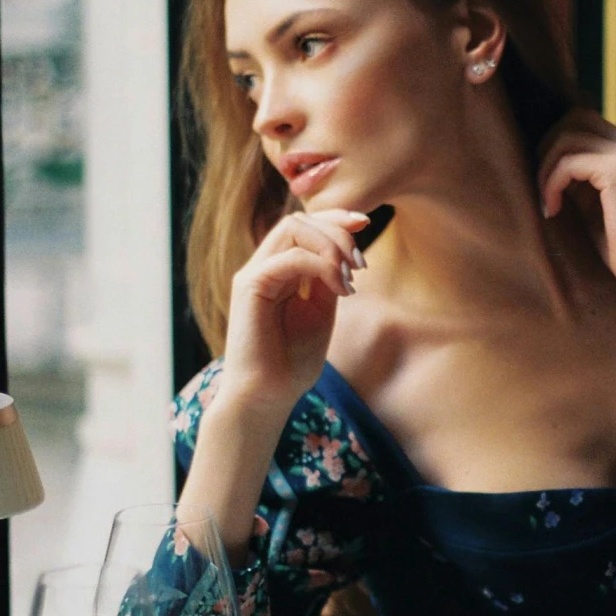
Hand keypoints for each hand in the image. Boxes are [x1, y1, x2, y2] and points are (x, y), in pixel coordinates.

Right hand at [219, 207, 369, 415]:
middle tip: (361, 262)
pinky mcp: (250, 286)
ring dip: (332, 245)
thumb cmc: (292, 361)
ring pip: (293, 229)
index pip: (303, 225)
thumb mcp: (321, 311)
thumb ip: (329, 280)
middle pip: (299, 220)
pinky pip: (290, 258)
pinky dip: (322, 266)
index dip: (335, 218)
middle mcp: (263, 266)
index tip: (365, 223)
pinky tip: (340, 288)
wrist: (267, 396)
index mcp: (279, 270)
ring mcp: (254, 274)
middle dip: (338, 230)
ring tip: (352, 274)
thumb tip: (345, 252)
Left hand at [537, 114, 615, 298]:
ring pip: (566, 137)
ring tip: (547, 202)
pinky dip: (551, 184)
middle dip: (547, 148)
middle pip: (573, 117)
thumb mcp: (589, 202)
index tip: (546, 182)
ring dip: (545, 168)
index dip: (554, 144)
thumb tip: (537, 157)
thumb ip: (573, 176)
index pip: (580, 120)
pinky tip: (552, 210)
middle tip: (542, 186)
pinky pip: (567, 162)